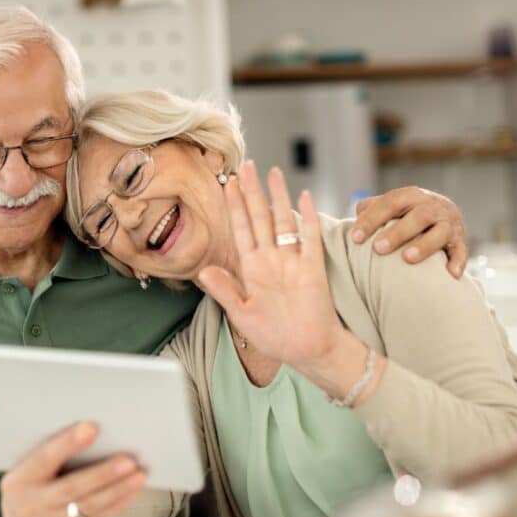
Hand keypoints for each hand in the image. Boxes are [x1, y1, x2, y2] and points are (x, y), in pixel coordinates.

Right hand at [0, 422, 146, 516]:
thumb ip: (51, 455)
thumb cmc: (33, 484)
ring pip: (90, 505)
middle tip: (129, 461)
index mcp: (22, 478)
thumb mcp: (29, 470)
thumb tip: (92, 432)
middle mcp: (36, 502)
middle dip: (103, 474)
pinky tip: (134, 489)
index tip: (92, 428)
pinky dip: (119, 502)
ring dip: (118, 489)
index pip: (45, 458)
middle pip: (72, 488)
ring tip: (140, 474)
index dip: (67, 444)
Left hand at [198, 161, 344, 367]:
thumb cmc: (274, 336)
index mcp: (251, 269)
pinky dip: (308, 217)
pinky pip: (310, 237)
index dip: (233, 207)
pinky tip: (304, 196)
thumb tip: (204, 271)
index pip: (240, 230)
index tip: (226, 185)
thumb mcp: (241, 314)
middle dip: (252, 192)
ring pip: (283, 221)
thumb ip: (224, 291)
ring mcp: (292, 261)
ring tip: (272, 173)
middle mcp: (271, 260)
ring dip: (278, 197)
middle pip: (259, 218)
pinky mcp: (312, 268)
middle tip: (246, 167)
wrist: (306, 350)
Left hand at [352, 186, 467, 277]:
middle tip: (378, 248)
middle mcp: (433, 207)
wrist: (441, 216)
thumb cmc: (405, 214)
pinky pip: (461, 251)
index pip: (391, 202)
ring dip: (425, 245)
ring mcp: (449, 224)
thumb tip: (357, 217)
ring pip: (441, 232)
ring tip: (407, 259)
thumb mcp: (390, 206)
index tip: (355, 238)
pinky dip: (457, 262)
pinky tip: (450, 273)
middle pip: (418, 216)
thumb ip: (371, 208)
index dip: (372, 219)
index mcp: (411, 196)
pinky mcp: (460, 241)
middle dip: (397, 232)